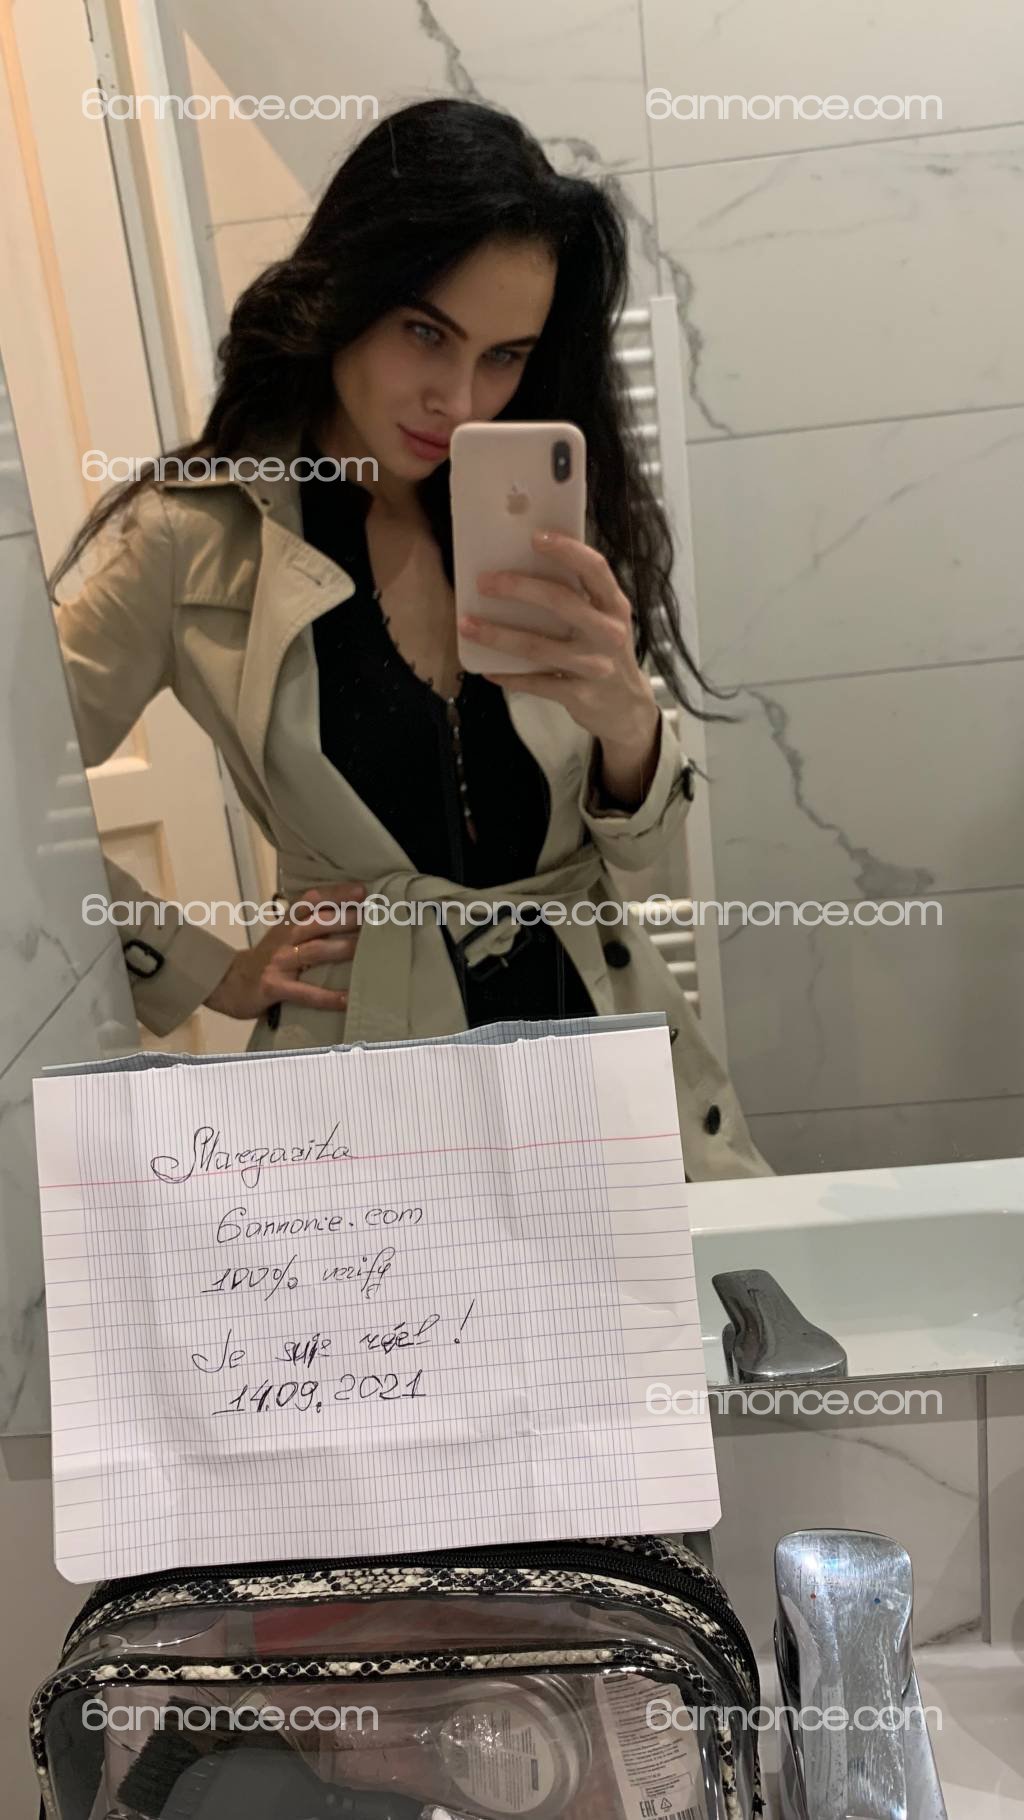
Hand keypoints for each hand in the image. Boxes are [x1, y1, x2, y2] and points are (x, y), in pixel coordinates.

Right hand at [204, 883, 364, 1019]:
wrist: (227, 982)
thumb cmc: (266, 958)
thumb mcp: (282, 934)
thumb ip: (308, 925)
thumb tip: (350, 916)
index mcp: (288, 922)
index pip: (312, 900)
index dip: (336, 894)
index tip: (362, 891)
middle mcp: (284, 937)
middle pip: (318, 922)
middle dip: (346, 918)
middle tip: (374, 918)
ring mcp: (279, 962)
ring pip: (315, 951)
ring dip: (342, 949)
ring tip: (366, 949)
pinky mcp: (275, 987)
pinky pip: (306, 993)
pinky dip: (327, 997)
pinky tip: (347, 999)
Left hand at [461, 528, 660, 800]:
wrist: (628, 708)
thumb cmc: (607, 653)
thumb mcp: (605, 620)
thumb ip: (580, 597)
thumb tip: (528, 566)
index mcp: (614, 606)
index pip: (595, 569)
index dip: (566, 550)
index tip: (535, 536)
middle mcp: (608, 633)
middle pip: (561, 602)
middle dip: (518, 588)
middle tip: (484, 582)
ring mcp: (594, 666)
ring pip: (537, 647)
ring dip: (498, 635)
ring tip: (467, 624)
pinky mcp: (579, 695)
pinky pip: (535, 683)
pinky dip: (508, 676)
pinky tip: (487, 670)